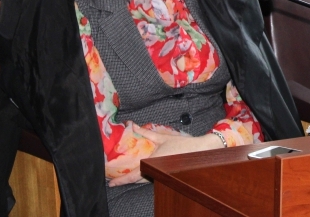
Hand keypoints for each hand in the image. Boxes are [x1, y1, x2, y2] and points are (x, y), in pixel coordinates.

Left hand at [106, 125, 220, 186]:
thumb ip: (146, 132)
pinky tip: (140, 173)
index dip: (121, 181)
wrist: (198, 151)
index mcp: (152, 163)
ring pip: (144, 180)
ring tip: (124, 177)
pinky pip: (151, 177)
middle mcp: (155, 171)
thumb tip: (132, 125)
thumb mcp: (161, 137)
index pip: (134, 175)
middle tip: (114, 180)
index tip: (111, 183)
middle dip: (126, 180)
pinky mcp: (166, 174)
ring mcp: (161, 174)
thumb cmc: (180, 144)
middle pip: (137, 180)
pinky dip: (144, 176)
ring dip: (134, 179)